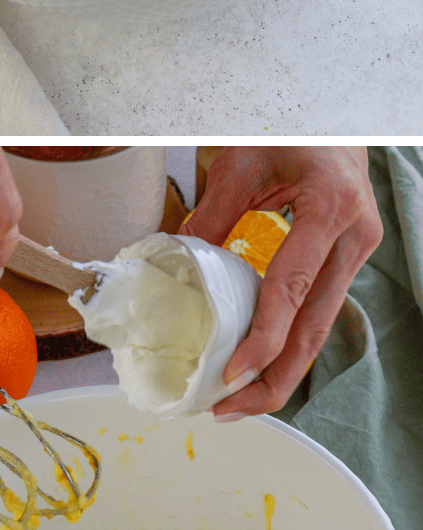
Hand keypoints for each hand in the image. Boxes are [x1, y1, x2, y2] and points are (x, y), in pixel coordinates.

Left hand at [182, 147, 381, 417]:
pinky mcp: (346, 259)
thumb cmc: (292, 132)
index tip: (234, 374)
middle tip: (228, 408)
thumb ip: (211, 216)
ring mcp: (356, 252)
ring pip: (319, 328)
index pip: (293, 288)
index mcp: (329, 208)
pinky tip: (257, 364)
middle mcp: (352, 237)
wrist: (337, 120)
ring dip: (281, 369)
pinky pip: (316, 311)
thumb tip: (173, 263)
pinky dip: (287, 342)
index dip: (264, 338)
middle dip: (273, 378)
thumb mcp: (241, 164)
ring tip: (237, 400)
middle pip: (315, 327)